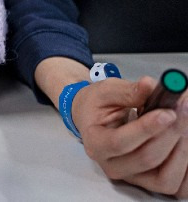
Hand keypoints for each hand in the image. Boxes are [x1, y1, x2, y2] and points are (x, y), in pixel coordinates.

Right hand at [74, 76, 187, 195]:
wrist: (95, 120)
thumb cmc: (99, 106)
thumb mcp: (106, 91)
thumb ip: (127, 91)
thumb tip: (149, 85)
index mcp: (95, 143)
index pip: (120, 142)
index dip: (146, 128)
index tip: (168, 112)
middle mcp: (112, 166)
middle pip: (147, 159)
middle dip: (170, 134)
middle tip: (184, 110)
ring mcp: (133, 178)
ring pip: (165, 177)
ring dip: (182, 150)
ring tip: (187, 122)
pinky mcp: (150, 182)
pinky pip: (177, 187)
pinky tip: (187, 142)